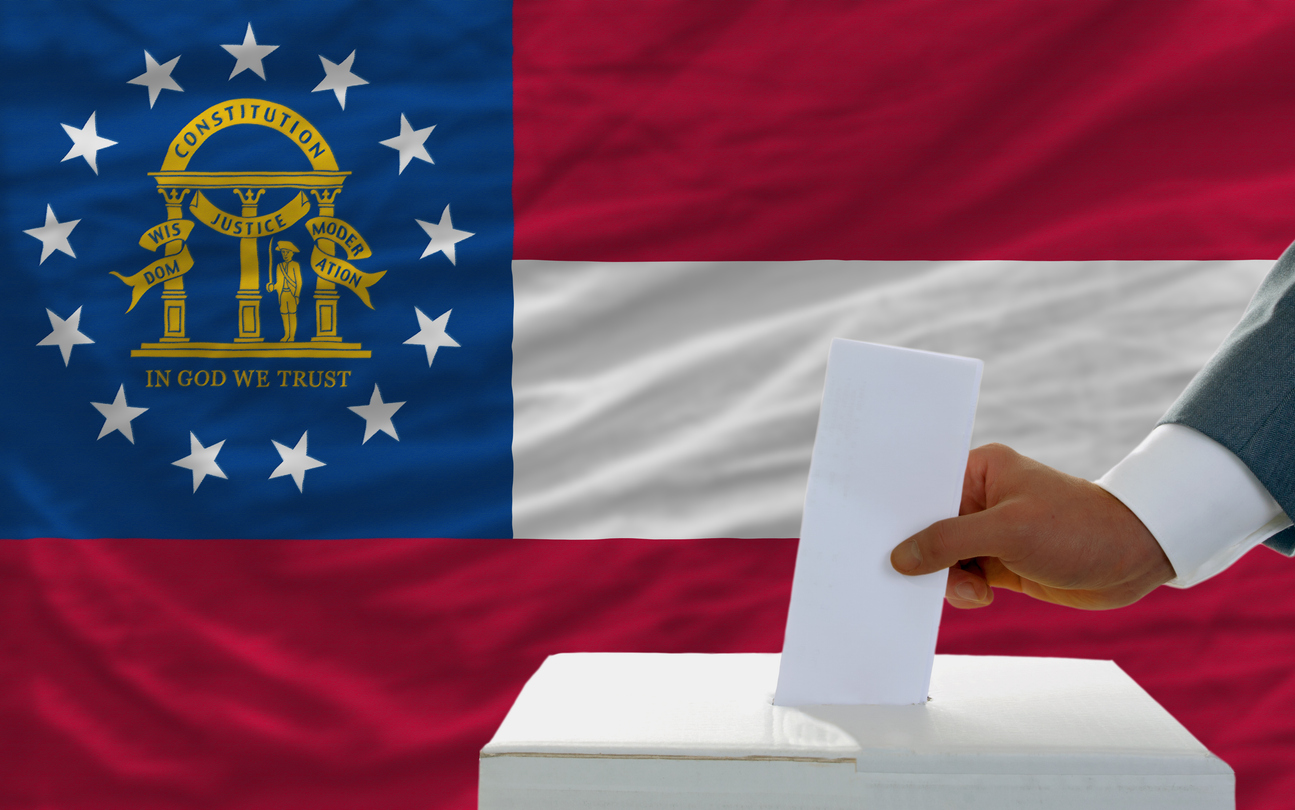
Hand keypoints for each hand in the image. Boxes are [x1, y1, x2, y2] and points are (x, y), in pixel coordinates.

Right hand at [890, 443, 1174, 609]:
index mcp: (979, 470)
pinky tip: (981, 596)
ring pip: (944, 559)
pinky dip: (964, 591)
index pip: (924, 489)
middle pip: (928, 528)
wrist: (1135, 557)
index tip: (881, 540)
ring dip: (949, 580)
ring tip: (975, 590)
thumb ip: (948, 543)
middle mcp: (981, 498)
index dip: (900, 515)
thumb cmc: (1079, 528)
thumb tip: (901, 558)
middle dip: (924, 555)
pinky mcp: (1002, 563)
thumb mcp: (1007, 531)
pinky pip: (964, 578)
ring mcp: (991, 532)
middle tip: (921, 576)